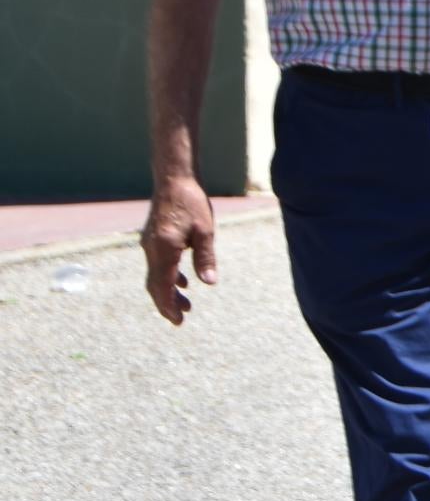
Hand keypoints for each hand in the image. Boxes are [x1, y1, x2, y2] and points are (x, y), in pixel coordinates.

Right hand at [141, 175, 218, 323]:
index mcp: (164, 250)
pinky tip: (182, 281)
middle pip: (155, 285)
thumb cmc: (191, 203)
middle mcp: (152, 249)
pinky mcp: (154, 238)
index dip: (168, 305)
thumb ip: (205, 257)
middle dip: (167, 303)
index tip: (177, 320)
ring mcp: (150, 244)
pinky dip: (168, 276)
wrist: (174, 180)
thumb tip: (209, 282)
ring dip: (169, 291)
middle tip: (180, 319)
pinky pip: (158, 264)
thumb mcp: (204, 231)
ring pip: (156, 275)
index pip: (162, 286)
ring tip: (185, 304)